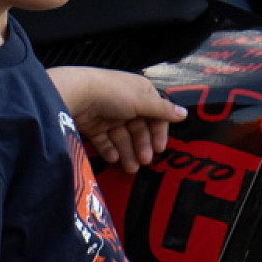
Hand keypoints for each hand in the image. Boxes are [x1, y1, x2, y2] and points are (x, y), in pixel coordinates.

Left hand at [48, 66, 186, 173]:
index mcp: (140, 93)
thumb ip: (163, 111)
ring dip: (128, 153)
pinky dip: (110, 150)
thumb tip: (184, 114)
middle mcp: (125, 103)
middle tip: (144, 162)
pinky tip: (113, 159)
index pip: (155, 115)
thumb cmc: (112, 93)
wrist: (77, 95)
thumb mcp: (142, 101)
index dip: (158, 132)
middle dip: (142, 146)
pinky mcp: (93, 125)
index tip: (160, 148)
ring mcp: (109, 114)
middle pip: (139, 129)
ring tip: (130, 168)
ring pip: (122, 137)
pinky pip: (105, 141)